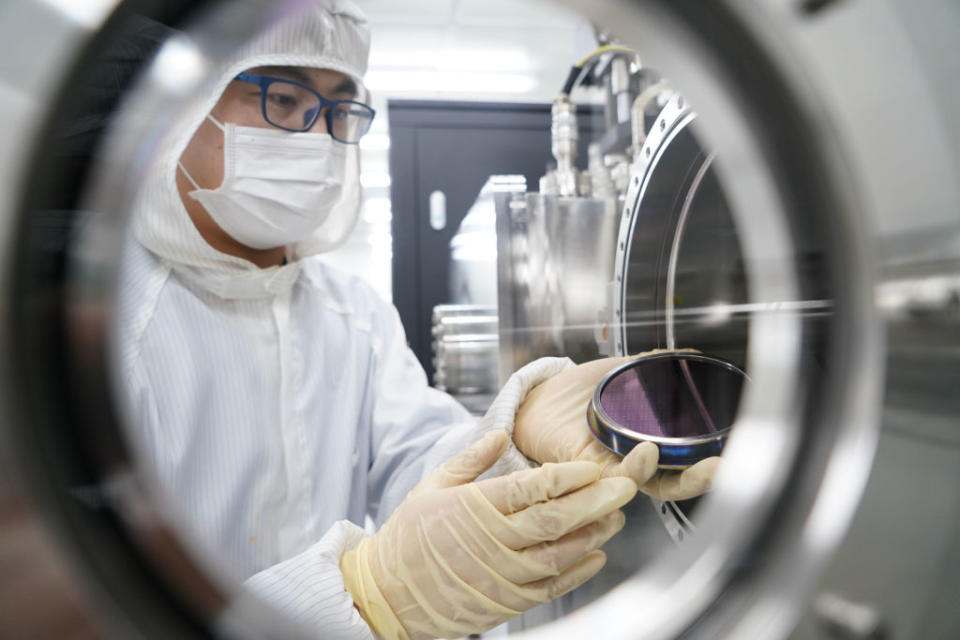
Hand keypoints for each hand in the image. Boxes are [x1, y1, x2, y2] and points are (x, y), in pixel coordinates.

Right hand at [340, 430, 636, 639]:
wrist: (388, 594)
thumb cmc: (408, 537)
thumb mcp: (432, 486)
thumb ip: (471, 458)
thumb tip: (501, 433)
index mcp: (473, 508)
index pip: (530, 488)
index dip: (566, 477)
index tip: (591, 466)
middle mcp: (492, 542)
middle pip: (555, 519)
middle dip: (596, 500)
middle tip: (625, 485)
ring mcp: (502, 575)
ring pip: (560, 553)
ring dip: (594, 533)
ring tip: (616, 515)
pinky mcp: (508, 601)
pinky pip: (552, 586)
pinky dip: (579, 571)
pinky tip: (597, 555)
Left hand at [513, 350, 719, 500]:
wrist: (538, 402)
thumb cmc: (577, 397)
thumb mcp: (619, 377)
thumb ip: (651, 369)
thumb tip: (686, 354)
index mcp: (646, 447)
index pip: (685, 465)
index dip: (710, 464)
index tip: (731, 454)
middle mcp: (630, 465)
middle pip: (673, 484)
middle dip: (700, 479)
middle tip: (721, 467)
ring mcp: (608, 471)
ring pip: (645, 485)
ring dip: (665, 475)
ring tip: (683, 459)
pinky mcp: (585, 470)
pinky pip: (612, 476)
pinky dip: (632, 467)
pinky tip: (646, 453)